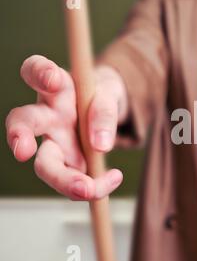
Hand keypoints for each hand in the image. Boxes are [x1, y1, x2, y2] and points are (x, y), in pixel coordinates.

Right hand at [5, 55, 126, 199]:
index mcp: (56, 88)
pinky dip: (94, 185)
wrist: (105, 111)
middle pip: (23, 122)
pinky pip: (73, 182)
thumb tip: (100, 146)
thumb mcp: (109, 95)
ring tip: (86, 189)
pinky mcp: (66, 163)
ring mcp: (53, 142)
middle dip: (20, 135)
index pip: (36, 71)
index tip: (52, 78)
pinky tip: (113, 178)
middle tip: (22, 150)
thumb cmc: (99, 97)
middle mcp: (46, 116)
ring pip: (45, 164)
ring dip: (63, 179)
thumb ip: (104, 112)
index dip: (39, 72)